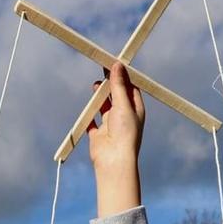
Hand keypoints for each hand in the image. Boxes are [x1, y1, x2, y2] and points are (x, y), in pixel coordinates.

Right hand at [87, 61, 144, 218]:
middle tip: (102, 68)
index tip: (114, 62)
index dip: (123, 75)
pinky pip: (92, 121)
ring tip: (95, 85)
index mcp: (135, 110)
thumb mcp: (123, 104)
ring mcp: (111, 126)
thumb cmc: (124, 133)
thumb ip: (118, 85)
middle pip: (116, 95)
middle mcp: (124, 117)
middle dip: (110, 83)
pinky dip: (89, 115)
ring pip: (104, 106)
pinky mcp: (98, 134)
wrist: (114, 161)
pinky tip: (87, 106)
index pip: (131, 88)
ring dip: (100, 95)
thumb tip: (117, 64)